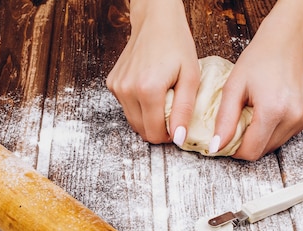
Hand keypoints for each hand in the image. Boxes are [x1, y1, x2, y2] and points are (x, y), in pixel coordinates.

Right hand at [106, 0, 199, 143]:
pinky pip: (126, 107)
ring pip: (132, 121)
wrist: (155, 21)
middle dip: (157, 129)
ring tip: (162, 100)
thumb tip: (178, 138)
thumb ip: (184, 110)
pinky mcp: (112, 84)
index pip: (154, 133)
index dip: (167, 136)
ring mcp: (117, 87)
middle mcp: (127, 90)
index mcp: (148, 90)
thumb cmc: (176, 45)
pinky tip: (149, 91)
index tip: (177, 127)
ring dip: (147, 118)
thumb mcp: (191, 77)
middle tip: (171, 114)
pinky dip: (138, 106)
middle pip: (141, 131)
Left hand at [213, 0, 302, 160]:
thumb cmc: (258, 60)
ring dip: (262, 136)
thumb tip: (217, 147)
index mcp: (273, 110)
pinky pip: (288, 134)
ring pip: (276, 144)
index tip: (227, 141)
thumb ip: (224, 121)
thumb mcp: (233, 88)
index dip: (236, 151)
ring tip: (255, 114)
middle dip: (248, 143)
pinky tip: (271, 110)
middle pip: (264, 150)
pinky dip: (275, 129)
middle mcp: (293, 116)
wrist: (287, 41)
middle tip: (239, 125)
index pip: (252, 151)